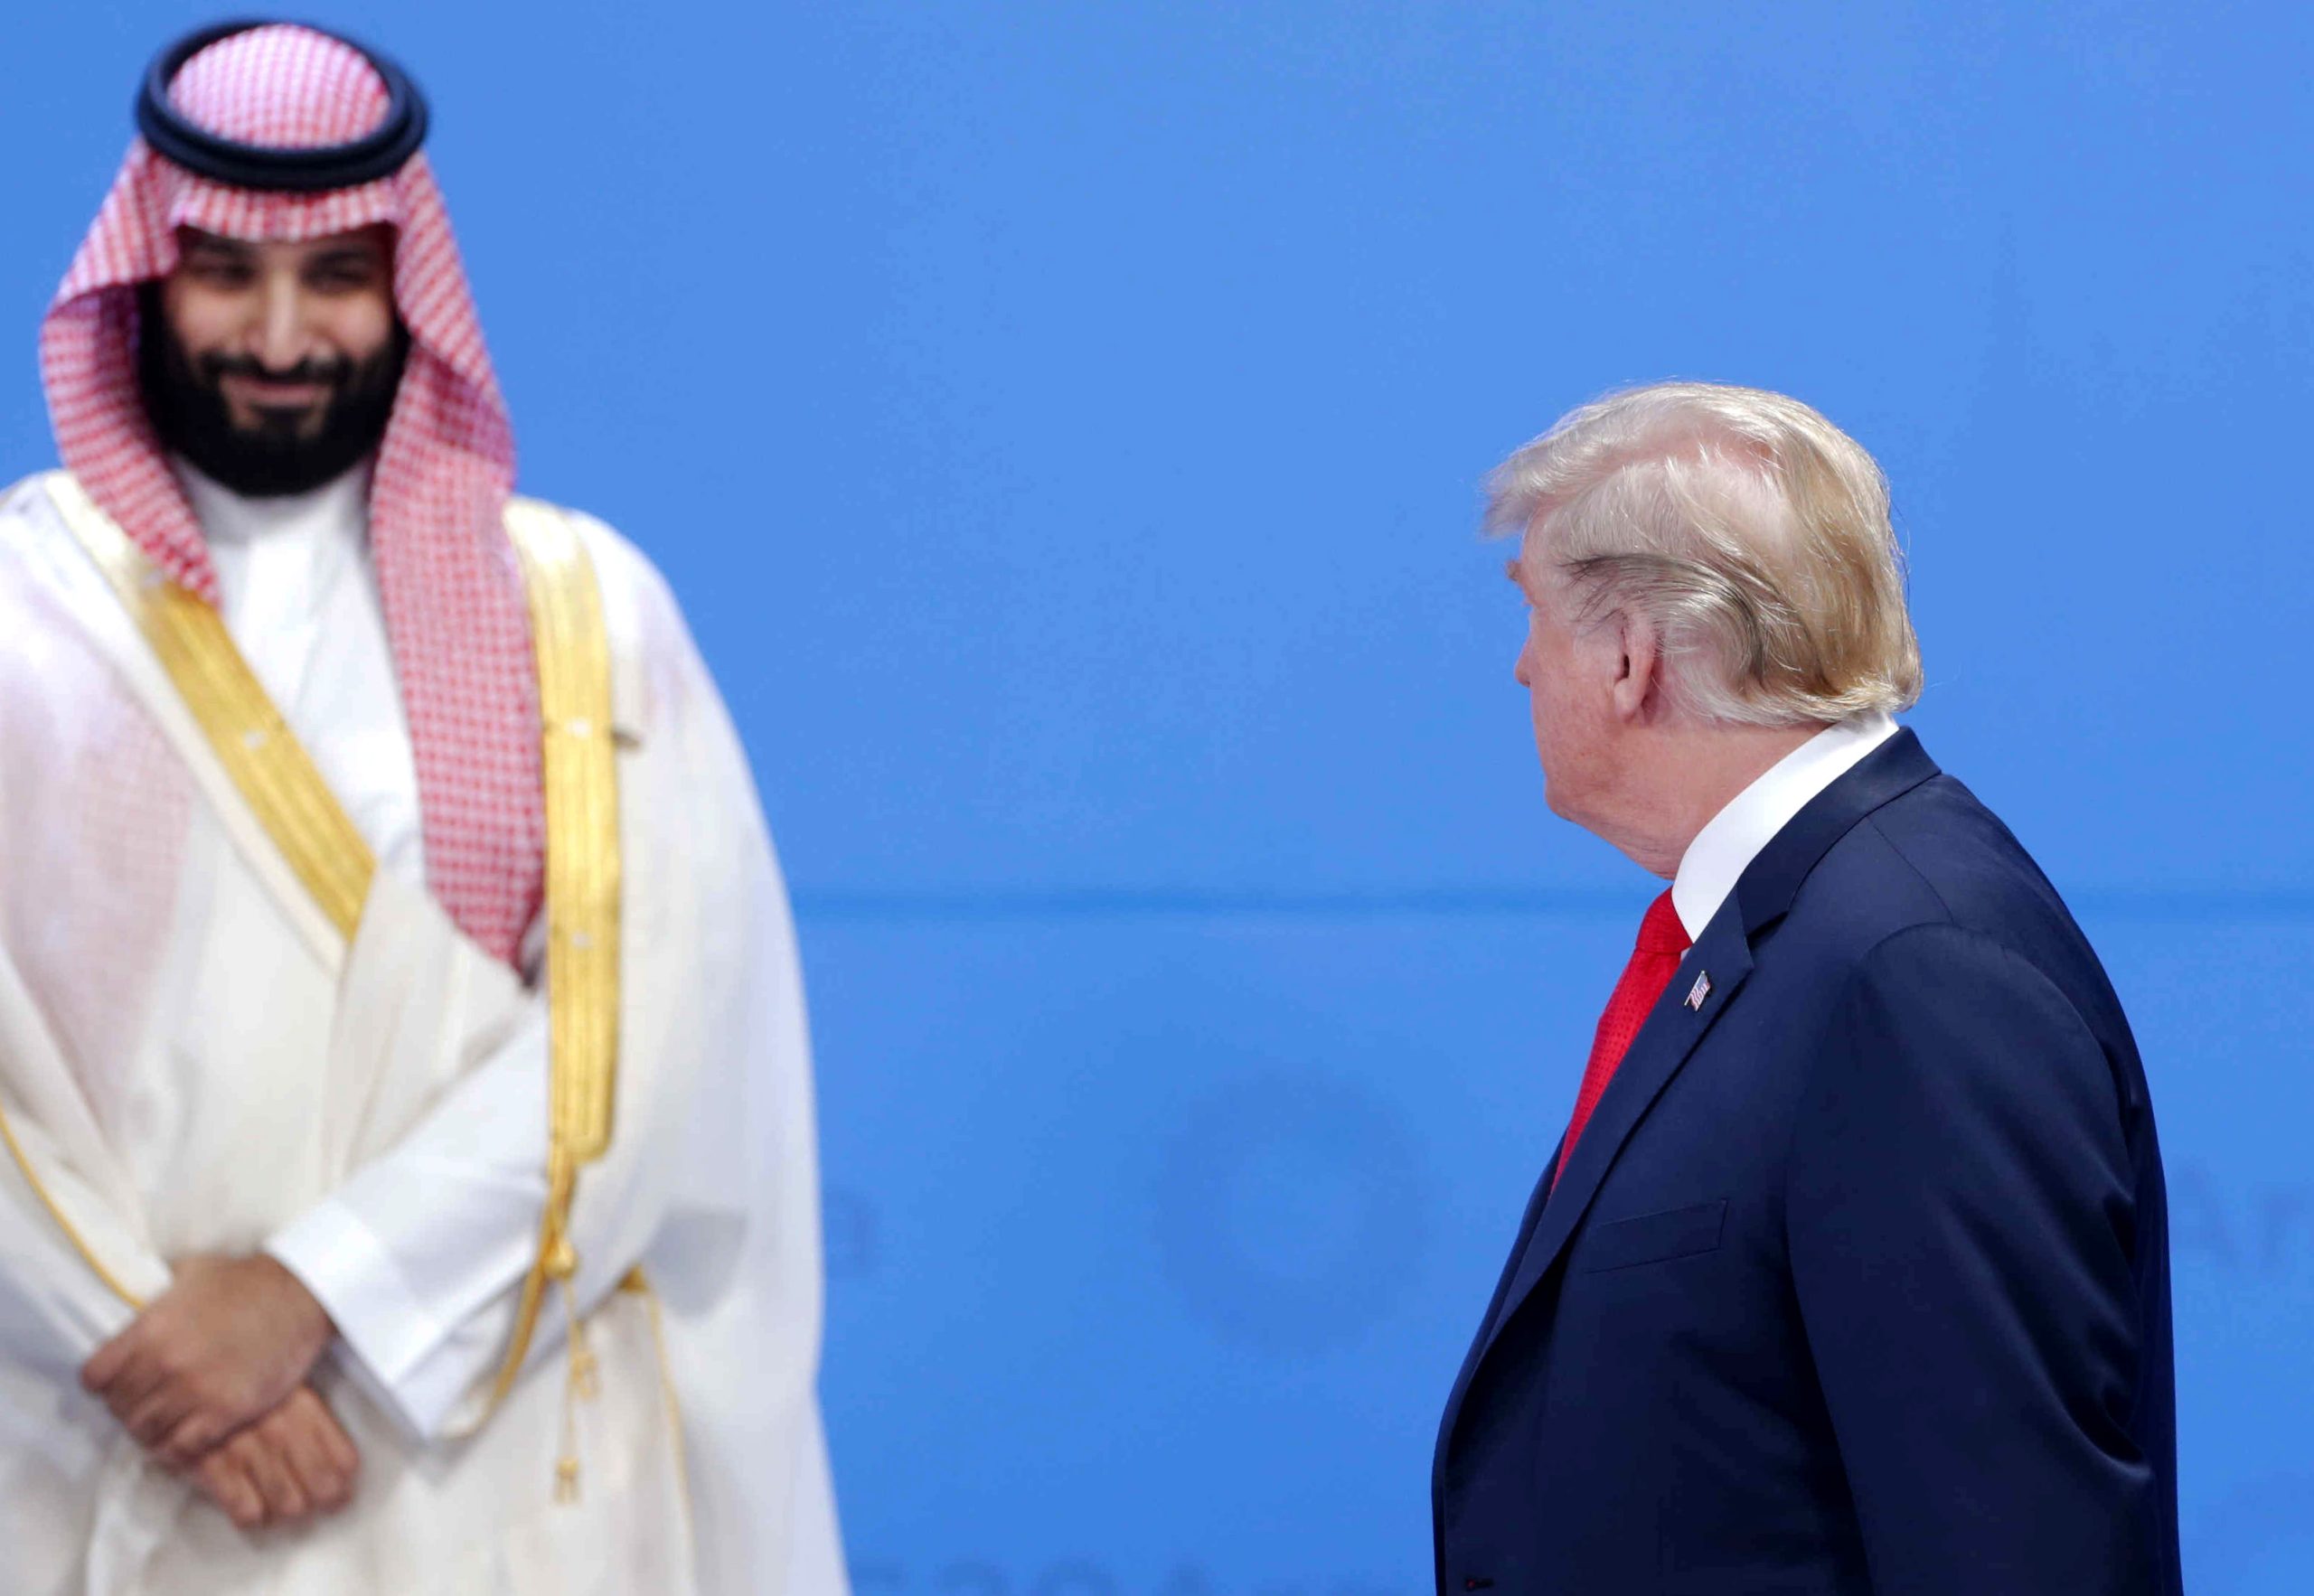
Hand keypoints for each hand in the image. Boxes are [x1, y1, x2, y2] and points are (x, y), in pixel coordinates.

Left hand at [82, 1253, 335, 1468]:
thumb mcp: (189, 1274)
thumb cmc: (247, 1281)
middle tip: (146, 1403)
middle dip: (129, 1407)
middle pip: (119, 1408)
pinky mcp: (225, 1412)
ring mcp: (195, 1390)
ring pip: (145, 1431)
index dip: (104, 1383)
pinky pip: (181, 1448)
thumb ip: (156, 1297)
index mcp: (150, 1329)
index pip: (95, 1378)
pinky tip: (185, 1437)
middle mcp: (166, 1363)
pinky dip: (177, 1448)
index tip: (118, 1382)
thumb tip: (136, 1302)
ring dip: (151, 1430)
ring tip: (165, 1422)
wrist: (300, 1295)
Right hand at [185, 1386, 360, 1531]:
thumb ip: (314, 1417)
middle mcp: (280, 1429)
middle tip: (312, 1503)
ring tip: (282, 1504)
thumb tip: (343, 1460)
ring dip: (287, 1510)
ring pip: (288, 1505)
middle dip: (319, 1502)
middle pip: (321, 1489)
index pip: (343, 1461)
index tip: (341, 1492)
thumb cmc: (239, 1385)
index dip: (344, 1484)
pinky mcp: (212, 1465)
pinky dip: (251, 1515)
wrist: (183, 1377)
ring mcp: (247, 1448)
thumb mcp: (284, 1383)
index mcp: (303, 1407)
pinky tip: (251, 1505)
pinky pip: (246, 1511)